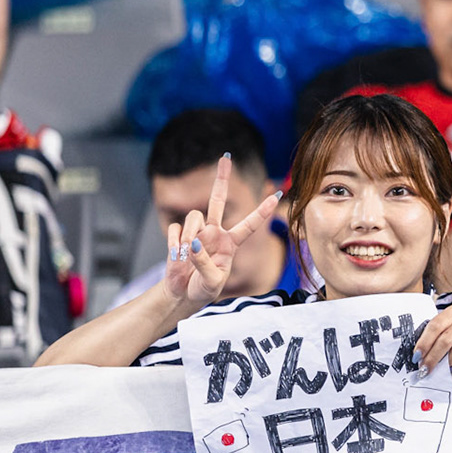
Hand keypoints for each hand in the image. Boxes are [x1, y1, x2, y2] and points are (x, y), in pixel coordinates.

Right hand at [162, 155, 282, 309]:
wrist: (183, 294)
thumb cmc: (204, 289)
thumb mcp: (212, 282)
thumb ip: (204, 264)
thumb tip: (193, 243)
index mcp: (231, 243)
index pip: (250, 224)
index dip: (262, 211)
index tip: (277, 194)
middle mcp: (215, 232)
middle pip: (217, 199)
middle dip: (221, 178)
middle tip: (225, 157)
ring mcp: (196, 232)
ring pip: (193, 216)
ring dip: (189, 234)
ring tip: (186, 255)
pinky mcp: (178, 236)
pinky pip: (175, 229)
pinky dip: (174, 242)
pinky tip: (175, 256)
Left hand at [414, 303, 451, 374]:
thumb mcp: (448, 335)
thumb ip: (435, 340)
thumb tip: (418, 356)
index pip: (436, 325)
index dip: (424, 342)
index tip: (416, 357)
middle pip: (446, 338)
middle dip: (433, 357)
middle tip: (425, 369)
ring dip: (448, 363)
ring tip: (443, 369)